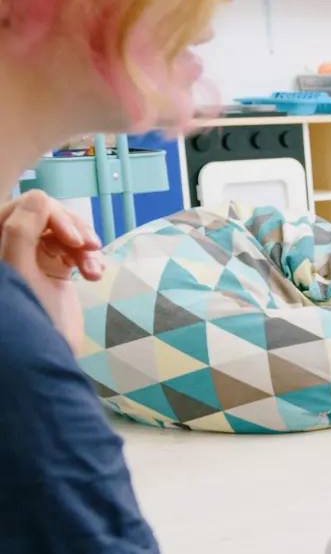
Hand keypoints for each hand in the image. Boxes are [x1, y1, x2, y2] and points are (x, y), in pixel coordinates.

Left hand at [0, 191, 104, 351]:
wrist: (48, 357)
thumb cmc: (29, 319)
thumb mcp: (21, 272)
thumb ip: (22, 230)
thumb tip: (40, 196)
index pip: (22, 209)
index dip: (52, 216)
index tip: (74, 239)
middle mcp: (11, 247)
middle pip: (45, 216)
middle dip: (73, 229)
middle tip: (91, 246)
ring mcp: (33, 258)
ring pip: (63, 232)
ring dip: (85, 247)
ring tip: (95, 271)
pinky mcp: (53, 270)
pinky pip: (74, 249)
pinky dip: (88, 258)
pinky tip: (95, 274)